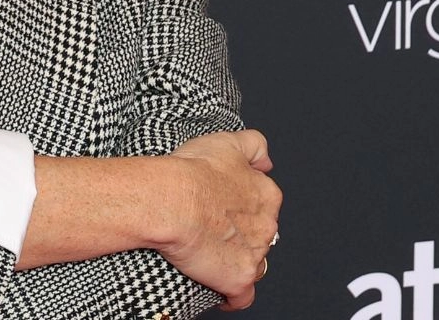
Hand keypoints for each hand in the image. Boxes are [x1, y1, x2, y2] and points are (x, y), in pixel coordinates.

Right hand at [155, 130, 279, 310]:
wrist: (171, 200)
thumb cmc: (192, 171)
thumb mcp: (226, 142)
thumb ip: (254, 146)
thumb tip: (267, 162)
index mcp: (266, 195)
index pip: (265, 206)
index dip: (244, 208)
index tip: (225, 208)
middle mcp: (266, 226)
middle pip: (261, 236)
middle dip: (243, 236)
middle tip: (214, 230)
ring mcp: (255, 255)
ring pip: (254, 264)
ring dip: (237, 262)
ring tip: (212, 258)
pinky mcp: (238, 280)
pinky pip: (242, 297)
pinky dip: (233, 297)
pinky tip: (220, 291)